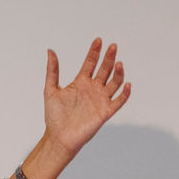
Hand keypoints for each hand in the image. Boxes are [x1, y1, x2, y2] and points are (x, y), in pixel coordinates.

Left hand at [42, 38, 129, 157]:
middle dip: (108, 58)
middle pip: (105, 69)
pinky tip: (128, 85)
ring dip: (118, 73)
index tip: (98, 40)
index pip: (91, 63)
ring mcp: (100, 99)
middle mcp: (93, 89)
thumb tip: (50, 51)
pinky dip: (125, 94)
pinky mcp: (105, 112)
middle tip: (112, 46)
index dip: (95, 52)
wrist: (58, 137)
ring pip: (114, 82)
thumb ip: (52, 71)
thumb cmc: (54, 116)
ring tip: (118, 63)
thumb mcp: (50, 90)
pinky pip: (119, 101)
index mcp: (81, 82)